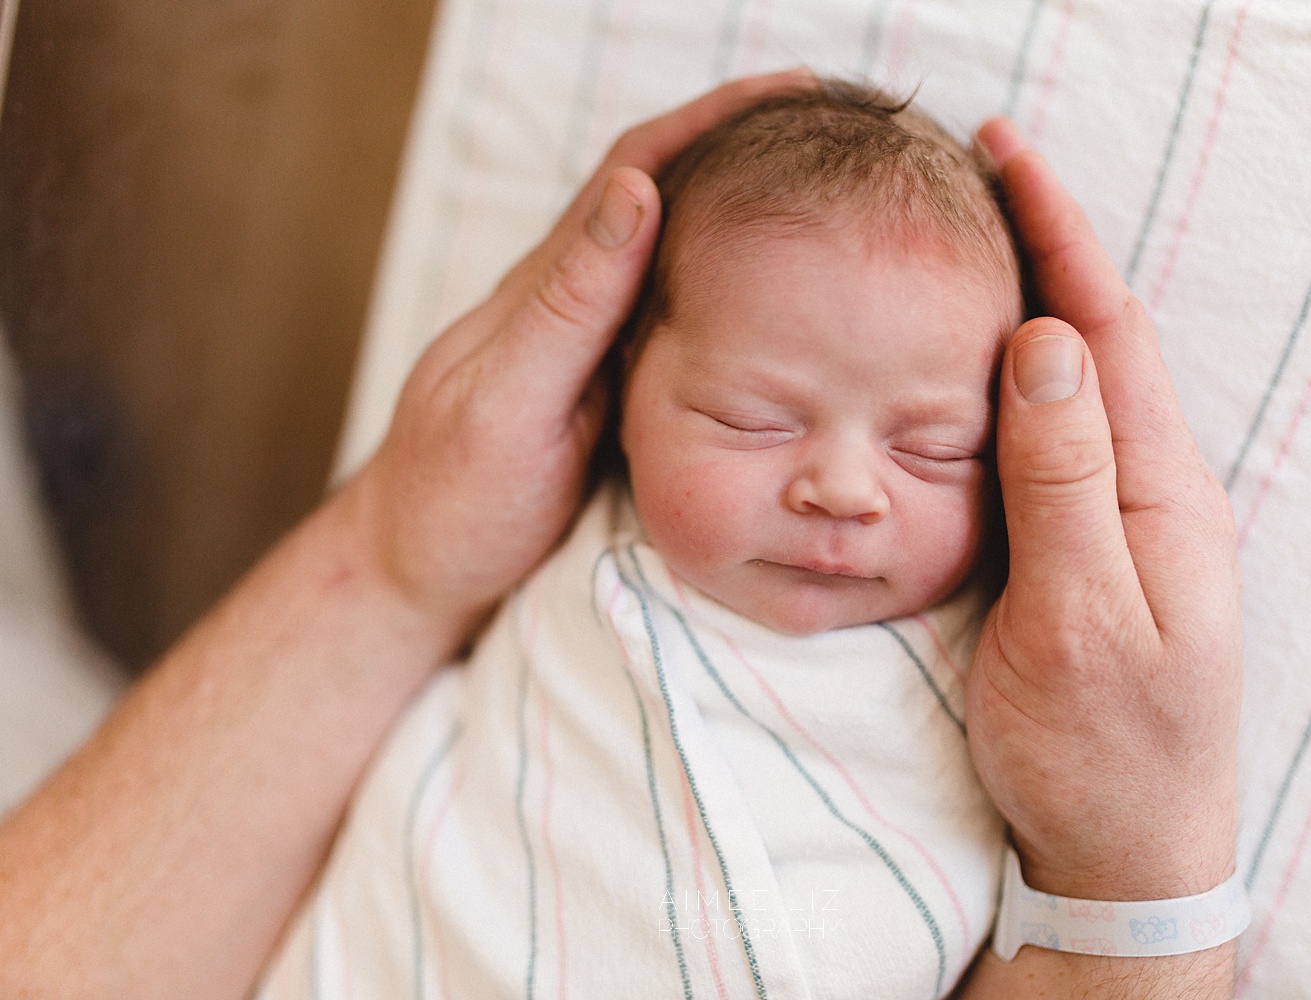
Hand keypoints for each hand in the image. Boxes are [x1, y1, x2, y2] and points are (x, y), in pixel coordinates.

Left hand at [345, 69, 814, 635]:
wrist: (421, 570)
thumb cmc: (454, 495)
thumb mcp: (509, 400)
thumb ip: (568, 303)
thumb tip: (638, 190)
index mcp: (553, 286)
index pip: (638, 169)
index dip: (711, 118)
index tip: (796, 90)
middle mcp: (579, 301)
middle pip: (670, 196)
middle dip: (748, 150)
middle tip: (842, 132)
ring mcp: (598, 347)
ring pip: (683, 258)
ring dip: (751, 216)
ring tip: (837, 198)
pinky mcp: (616, 393)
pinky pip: (689, 323)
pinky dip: (743, 293)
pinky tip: (788, 303)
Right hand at [967, 119, 1242, 902]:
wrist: (1125, 854)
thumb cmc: (1102, 752)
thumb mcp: (1081, 619)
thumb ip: (1066, 482)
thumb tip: (1043, 346)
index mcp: (1158, 493)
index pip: (1106, 333)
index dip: (1059, 239)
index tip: (1007, 156)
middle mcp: (1151, 490)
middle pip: (1097, 340)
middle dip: (1045, 247)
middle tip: (981, 172)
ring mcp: (1123, 520)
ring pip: (1076, 386)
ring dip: (1031, 300)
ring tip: (976, 240)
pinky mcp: (1089, 550)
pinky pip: (1056, 437)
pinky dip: (1013, 377)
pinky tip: (979, 366)